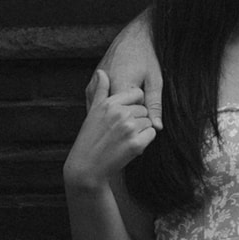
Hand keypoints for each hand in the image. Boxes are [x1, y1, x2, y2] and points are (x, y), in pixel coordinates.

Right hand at [65, 69, 156, 191]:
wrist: (87, 167)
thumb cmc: (89, 138)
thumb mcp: (94, 112)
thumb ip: (101, 90)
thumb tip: (101, 72)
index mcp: (109, 104)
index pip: (136, 94)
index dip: (134, 104)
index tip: (127, 114)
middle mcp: (120, 114)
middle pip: (144, 109)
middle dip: (137, 119)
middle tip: (121, 132)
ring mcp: (129, 128)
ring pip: (149, 122)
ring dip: (141, 130)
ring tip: (123, 139)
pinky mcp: (136, 144)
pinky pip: (152, 134)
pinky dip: (145, 140)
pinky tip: (129, 146)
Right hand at [93, 12, 161, 129]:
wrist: (132, 37)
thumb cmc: (146, 57)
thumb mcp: (154, 80)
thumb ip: (154, 103)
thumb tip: (157, 127)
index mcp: (119, 86)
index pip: (128, 116)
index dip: (138, 118)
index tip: (145, 111)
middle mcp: (103, 87)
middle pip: (115, 116)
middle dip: (128, 116)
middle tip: (137, 109)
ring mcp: (93, 87)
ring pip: (104, 113)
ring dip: (115, 115)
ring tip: (127, 106)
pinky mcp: (90, 87)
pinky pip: (98, 107)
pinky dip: (107, 111)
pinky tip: (118, 106)